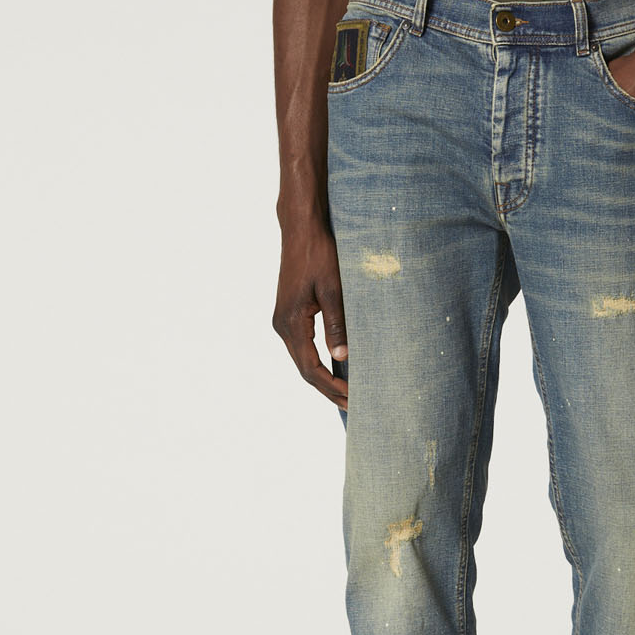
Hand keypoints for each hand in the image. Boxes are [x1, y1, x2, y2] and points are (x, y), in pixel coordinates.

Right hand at [272, 222, 348, 409]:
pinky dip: (318, 362)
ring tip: (344, 393)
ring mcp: (284, 319)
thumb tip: (342, 356)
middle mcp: (282, 325)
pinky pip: (303, 346)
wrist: (301, 229)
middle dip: (328, 389)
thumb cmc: (319, 254)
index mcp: (291, 323)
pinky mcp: (290, 313)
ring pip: (303, 359)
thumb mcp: (333, 289)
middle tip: (352, 406)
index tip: (351, 399)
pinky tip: (333, 367)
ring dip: (323, 377)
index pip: (311, 368)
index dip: (331, 386)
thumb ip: (337, 324)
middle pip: (304, 369)